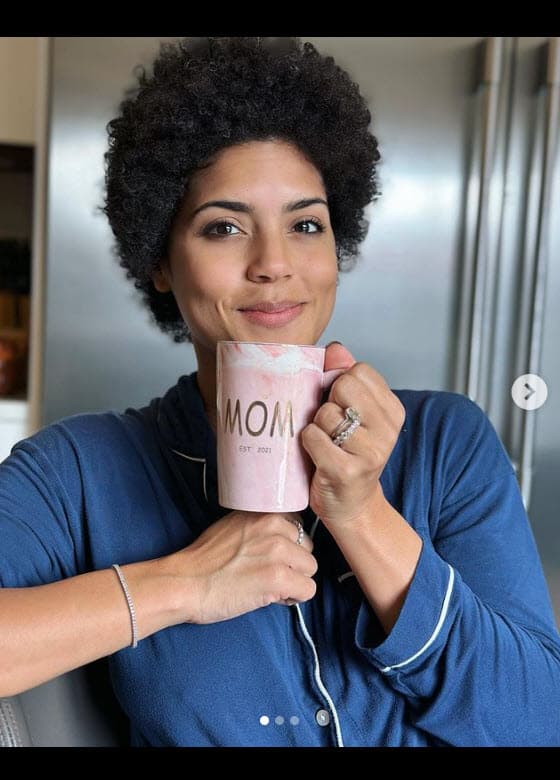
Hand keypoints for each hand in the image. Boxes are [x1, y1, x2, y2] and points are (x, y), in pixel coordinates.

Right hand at [169, 511, 316, 623]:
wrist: (184, 582)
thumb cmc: (204, 560)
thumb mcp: (233, 526)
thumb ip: (260, 527)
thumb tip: (281, 539)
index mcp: (264, 512)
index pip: (298, 526)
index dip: (288, 546)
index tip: (274, 557)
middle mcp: (274, 526)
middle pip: (307, 548)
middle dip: (293, 564)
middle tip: (269, 575)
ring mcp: (278, 551)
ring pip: (310, 569)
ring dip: (295, 581)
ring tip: (269, 587)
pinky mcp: (278, 578)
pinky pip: (308, 590)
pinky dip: (294, 598)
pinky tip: (272, 598)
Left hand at [301, 342, 404, 527]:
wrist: (350, 504)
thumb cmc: (346, 453)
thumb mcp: (352, 413)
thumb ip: (344, 376)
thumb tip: (335, 348)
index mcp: (392, 410)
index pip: (358, 370)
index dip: (341, 385)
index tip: (342, 407)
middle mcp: (388, 430)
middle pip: (343, 386)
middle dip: (328, 404)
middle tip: (332, 428)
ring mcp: (370, 452)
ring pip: (325, 413)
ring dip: (316, 427)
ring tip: (326, 444)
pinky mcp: (346, 471)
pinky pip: (313, 437)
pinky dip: (307, 443)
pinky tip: (317, 456)